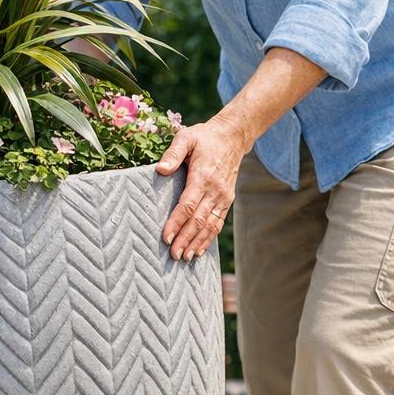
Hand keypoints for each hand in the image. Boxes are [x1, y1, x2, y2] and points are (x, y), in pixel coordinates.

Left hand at [155, 114, 250, 260]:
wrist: (233, 136)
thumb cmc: (204, 137)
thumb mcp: (187, 137)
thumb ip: (173, 153)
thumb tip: (160, 170)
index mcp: (203, 176)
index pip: (187, 205)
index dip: (176, 222)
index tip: (166, 237)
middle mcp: (215, 190)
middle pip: (198, 220)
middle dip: (185, 239)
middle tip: (173, 255)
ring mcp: (223, 197)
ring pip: (210, 225)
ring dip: (197, 243)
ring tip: (184, 257)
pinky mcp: (226, 201)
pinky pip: (217, 223)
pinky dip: (208, 239)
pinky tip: (198, 250)